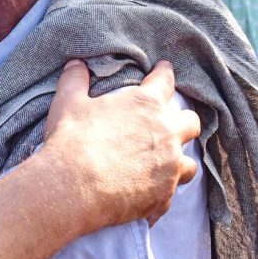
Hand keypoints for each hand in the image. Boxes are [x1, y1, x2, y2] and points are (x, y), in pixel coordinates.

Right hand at [42, 60, 198, 230]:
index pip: (164, 81)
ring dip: (179, 161)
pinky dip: (161, 192)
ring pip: (190, 163)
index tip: (165, 69)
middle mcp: (166, 133)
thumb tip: (76, 64)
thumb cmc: (72, 140)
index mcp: (145, 104)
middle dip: (183, 119)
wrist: (74, 187)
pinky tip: (147, 194)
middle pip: (190, 122)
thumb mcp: (67, 103)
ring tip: (165, 164)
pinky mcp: (165, 195)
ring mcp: (170, 166)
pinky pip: (171, 194)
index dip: (165, 73)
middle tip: (170, 121)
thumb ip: (74, 80)